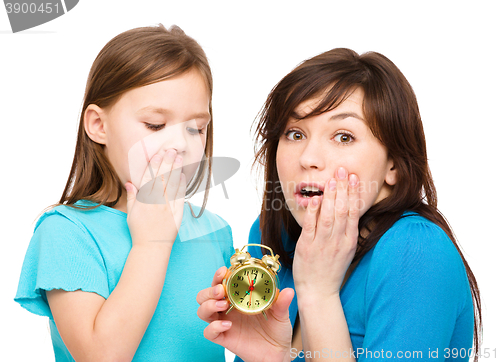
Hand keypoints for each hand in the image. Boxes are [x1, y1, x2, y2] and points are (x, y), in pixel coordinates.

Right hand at [124, 149, 185, 245]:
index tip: (157, 154)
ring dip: (175, 170)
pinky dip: (181, 186)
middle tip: (171, 150)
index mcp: (143, 201)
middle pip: (161, 178)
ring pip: (171, 185)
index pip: (148, 179)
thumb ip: (132, 196)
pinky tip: (183, 176)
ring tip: (179, 158)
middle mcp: (155, 202)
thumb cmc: (140, 230)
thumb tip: (129, 182)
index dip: (153, 165)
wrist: (151, 247)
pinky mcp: (177, 213)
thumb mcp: (131, 213)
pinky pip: (180, 197)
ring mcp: (167, 207)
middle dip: (167, 163)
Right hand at [197, 267, 294, 361]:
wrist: (277, 352)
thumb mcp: (281, 313)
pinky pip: (209, 332)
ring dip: (208, 305)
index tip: (223, 271)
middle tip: (221, 290)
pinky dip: (214, 327)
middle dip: (209, 290)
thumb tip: (288, 290)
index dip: (218, 276)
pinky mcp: (224, 338)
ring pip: (202, 311)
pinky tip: (227, 325)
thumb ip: (281, 302)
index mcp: (237, 297)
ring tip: (223, 305)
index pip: (221, 282)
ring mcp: (224, 323)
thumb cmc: (276, 329)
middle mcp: (227, 308)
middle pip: (205, 295)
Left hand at [293, 167, 359, 299]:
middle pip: (342, 210)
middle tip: (342, 170)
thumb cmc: (332, 269)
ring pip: (328, 216)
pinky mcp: (307, 247)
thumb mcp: (346, 250)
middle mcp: (338, 241)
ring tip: (332, 179)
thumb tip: (349, 208)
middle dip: (343, 188)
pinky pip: (311, 226)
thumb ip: (347, 230)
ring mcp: (322, 244)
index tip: (354, 177)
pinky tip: (315, 198)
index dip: (354, 193)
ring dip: (330, 196)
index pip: (353, 212)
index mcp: (349, 241)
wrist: (319, 292)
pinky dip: (313, 211)